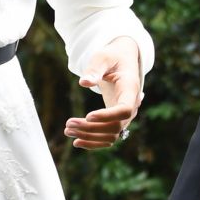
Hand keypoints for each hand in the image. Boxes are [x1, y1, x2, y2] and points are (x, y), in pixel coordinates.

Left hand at [65, 36, 142, 150]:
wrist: (120, 62)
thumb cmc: (111, 57)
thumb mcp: (103, 57)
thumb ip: (95, 68)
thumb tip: (84, 82)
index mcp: (130, 90)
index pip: (124, 110)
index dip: (107, 116)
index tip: (88, 116)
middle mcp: (131, 106)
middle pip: (115, 126)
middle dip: (91, 128)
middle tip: (68, 124)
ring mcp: (124, 116)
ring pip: (111, 135)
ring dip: (89, 137)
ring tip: (67, 130)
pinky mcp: (116, 121)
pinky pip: (108, 138)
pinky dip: (93, 142)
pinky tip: (76, 142)